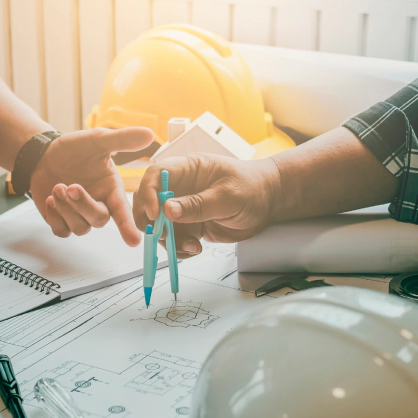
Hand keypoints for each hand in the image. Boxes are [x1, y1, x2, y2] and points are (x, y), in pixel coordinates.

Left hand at [30, 127, 153, 245]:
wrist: (44, 155)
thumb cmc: (74, 149)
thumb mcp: (98, 140)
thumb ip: (122, 140)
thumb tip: (149, 133)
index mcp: (112, 189)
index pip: (123, 210)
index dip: (128, 225)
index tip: (133, 240)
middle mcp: (99, 204)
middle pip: (99, 220)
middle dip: (84, 205)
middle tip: (70, 186)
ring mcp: (80, 215)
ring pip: (80, 228)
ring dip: (67, 209)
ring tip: (57, 187)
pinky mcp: (62, 221)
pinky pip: (62, 231)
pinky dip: (55, 218)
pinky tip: (50, 200)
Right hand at [133, 154, 281, 256]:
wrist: (269, 202)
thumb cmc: (252, 187)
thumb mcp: (228, 196)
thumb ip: (198, 204)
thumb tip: (168, 211)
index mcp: (187, 169)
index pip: (156, 175)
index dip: (149, 193)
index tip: (155, 214)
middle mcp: (180, 187)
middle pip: (150, 201)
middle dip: (151, 221)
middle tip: (161, 236)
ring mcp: (183, 207)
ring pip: (160, 225)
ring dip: (169, 240)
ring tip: (191, 246)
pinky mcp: (189, 225)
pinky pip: (174, 238)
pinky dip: (179, 248)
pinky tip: (195, 249)